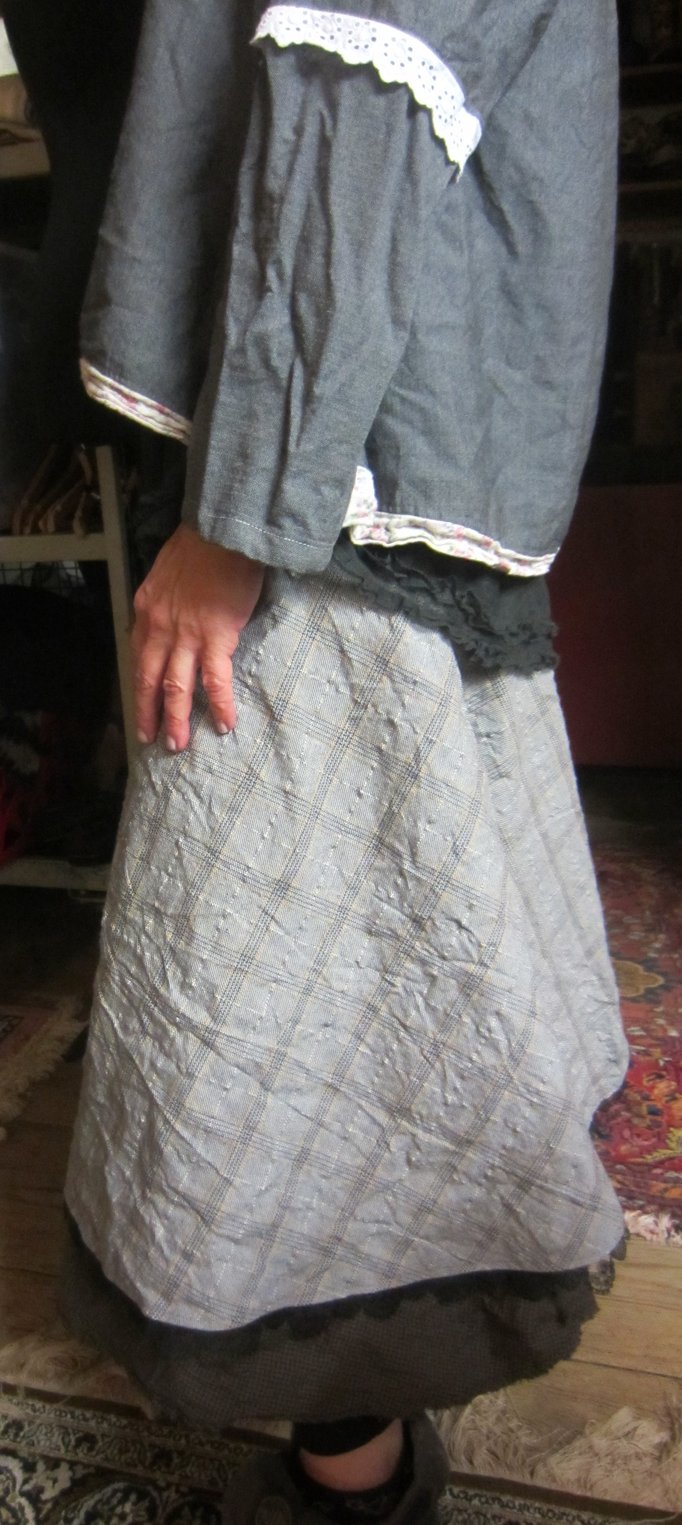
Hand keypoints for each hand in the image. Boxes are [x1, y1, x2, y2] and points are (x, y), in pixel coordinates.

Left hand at [132, 523, 264, 751]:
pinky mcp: (216, 637)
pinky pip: (215, 680)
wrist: (223, 530)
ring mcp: (186, 635)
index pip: (138, 656)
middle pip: (150, 679)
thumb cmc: (202, 545)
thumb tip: (172, 618)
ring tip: (178, 744)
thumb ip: (165, 600)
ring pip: (176, 686)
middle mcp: (160, 627)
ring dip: (176, 718)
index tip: (141, 704)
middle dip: (149, 712)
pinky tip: (224, 724)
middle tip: (151, 739)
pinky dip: (219, 705)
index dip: (140, 685)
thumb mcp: (166, 572)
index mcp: (147, 610)